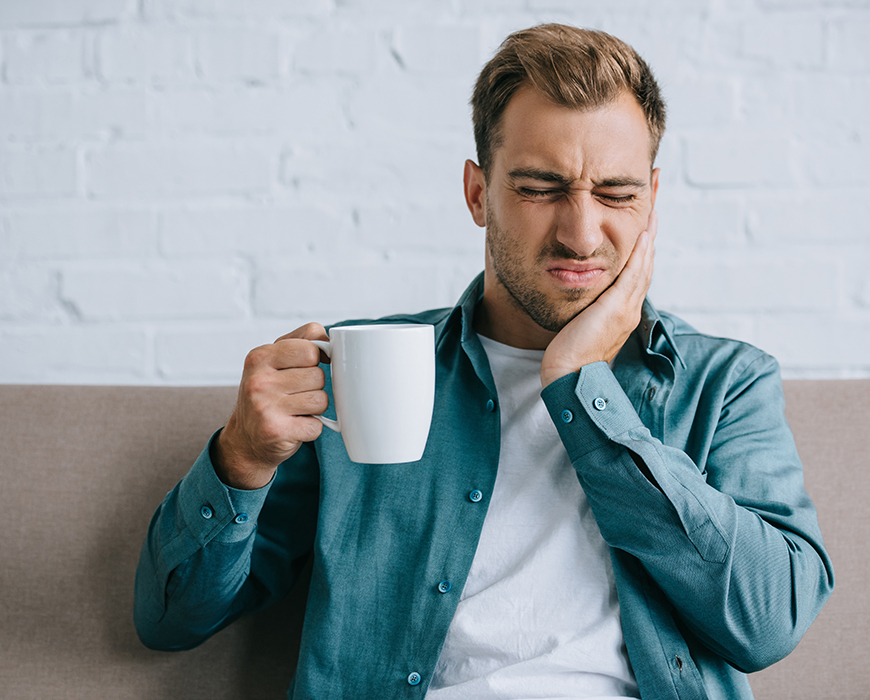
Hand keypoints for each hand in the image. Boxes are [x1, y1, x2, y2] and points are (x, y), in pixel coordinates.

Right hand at [212, 323, 329, 488]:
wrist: (245, 439)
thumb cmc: (268, 393)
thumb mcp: (275, 360)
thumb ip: (303, 340)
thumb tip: (331, 340)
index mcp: (260, 357)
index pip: (310, 348)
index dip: (315, 359)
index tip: (306, 367)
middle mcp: (259, 381)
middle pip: (318, 376)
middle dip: (314, 386)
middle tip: (295, 394)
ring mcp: (266, 407)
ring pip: (321, 400)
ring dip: (315, 408)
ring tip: (295, 409)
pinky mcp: (276, 431)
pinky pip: (317, 425)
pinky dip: (311, 428)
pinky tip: (294, 425)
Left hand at [541, 210, 656, 387]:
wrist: (568, 375)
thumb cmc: (568, 356)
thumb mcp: (581, 327)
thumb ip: (586, 311)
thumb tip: (580, 301)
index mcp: (623, 315)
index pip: (637, 278)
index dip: (642, 254)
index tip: (643, 233)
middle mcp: (630, 311)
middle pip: (646, 268)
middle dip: (650, 240)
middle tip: (653, 214)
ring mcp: (627, 309)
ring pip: (644, 267)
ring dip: (649, 239)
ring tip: (653, 215)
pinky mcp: (617, 308)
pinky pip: (634, 274)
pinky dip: (640, 253)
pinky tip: (643, 234)